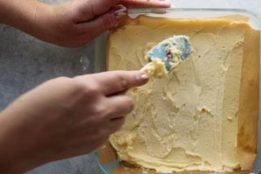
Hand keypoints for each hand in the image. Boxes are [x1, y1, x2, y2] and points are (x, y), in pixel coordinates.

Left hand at [0, 0, 170, 46]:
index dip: (146, 1)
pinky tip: (141, 13)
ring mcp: (100, 2)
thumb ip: (104, 22)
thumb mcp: (82, 32)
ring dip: (143, 3)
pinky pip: (120, 4)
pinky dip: (133, 7)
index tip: (163, 5)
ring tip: (159, 10)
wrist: (44, 21)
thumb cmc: (60, 29)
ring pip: (126, 0)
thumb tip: (125, 12)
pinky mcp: (99, 6)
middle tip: (167, 7)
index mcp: (97, 4)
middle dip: (149, 0)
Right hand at [0, 70, 147, 173]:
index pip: (120, 80)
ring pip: (122, 119)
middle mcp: (100, 109)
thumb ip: (89, 85)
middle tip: (111, 96)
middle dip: (123, 97)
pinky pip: (109, 131)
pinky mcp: (96, 144)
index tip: (144, 76)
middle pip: (128, 103)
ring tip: (96, 112)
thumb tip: (106, 89)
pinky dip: (104, 126)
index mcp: (89, 88)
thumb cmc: (36, 106)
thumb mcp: (63, 84)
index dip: (135, 77)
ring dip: (115, 112)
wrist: (23, 138)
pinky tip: (87, 125)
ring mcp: (100, 129)